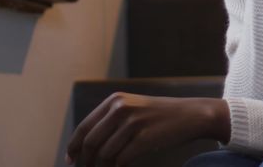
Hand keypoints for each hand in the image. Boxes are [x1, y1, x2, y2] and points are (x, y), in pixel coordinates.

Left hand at [65, 93, 229, 165]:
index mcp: (115, 100)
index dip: (74, 147)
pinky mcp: (144, 138)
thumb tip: (84, 146)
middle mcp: (121, 108)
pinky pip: (121, 161)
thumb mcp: (133, 109)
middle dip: (85, 162)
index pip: (84, 127)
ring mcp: (133, 123)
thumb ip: (110, 121)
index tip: (71, 161)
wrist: (192, 115)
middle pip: (91, 143)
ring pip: (105, 154)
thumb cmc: (160, 117)